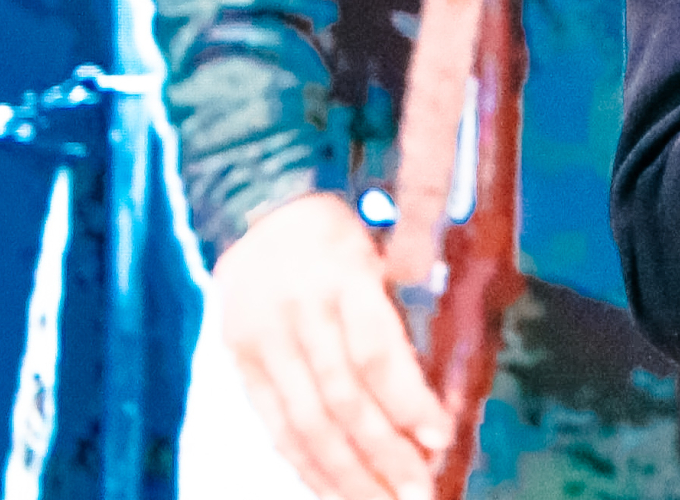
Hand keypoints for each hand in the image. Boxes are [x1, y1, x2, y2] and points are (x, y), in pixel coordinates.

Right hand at [212, 192, 450, 499]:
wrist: (256, 209)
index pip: (374, 352)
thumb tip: (436, 388)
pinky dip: (306, 466)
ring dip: (347, 475)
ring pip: (306, 424)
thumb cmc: (336, 234)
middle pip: (341, 400)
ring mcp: (263, 341)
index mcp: (343, 276)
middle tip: (418, 492)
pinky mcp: (239, 363)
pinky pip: (274, 426)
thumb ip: (399, 313)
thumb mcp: (379, 251)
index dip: (407, 402)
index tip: (440, 438)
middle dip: (383, 455)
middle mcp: (299, 312)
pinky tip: (334, 491)